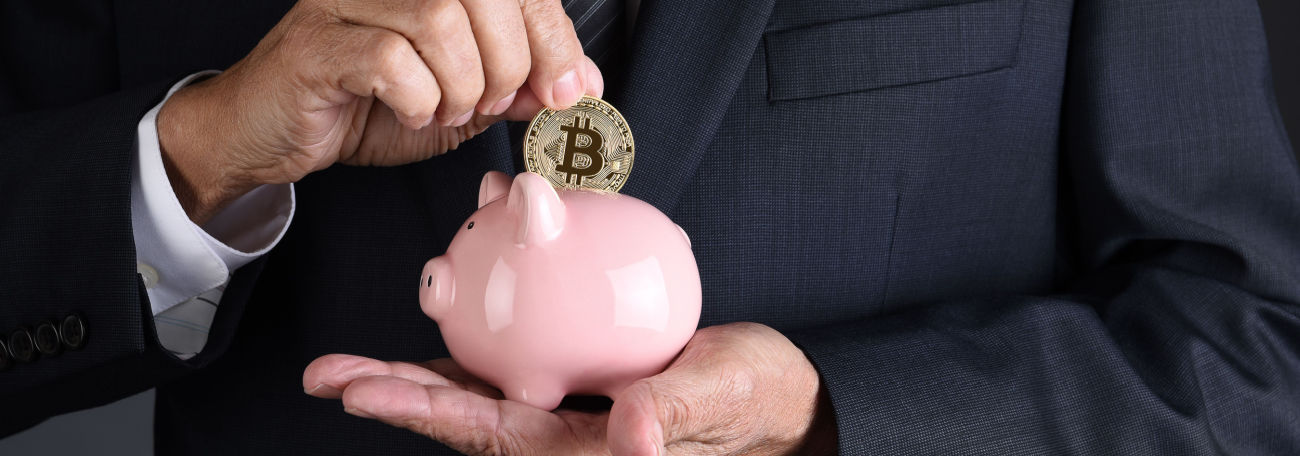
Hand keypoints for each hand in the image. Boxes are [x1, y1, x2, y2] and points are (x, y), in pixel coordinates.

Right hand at [157, 0, 602, 222]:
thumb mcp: (460, 100)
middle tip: (492, 104)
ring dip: (462, 83)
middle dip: (509, 62)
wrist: (272, 134)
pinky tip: (411, 113)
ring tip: (448, 110)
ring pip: (440, 19)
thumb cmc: (363, 108)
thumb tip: (579, 83)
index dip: (552, 35)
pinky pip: (391, 60)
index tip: (569, 88)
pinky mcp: (317, 43)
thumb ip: (517, 86)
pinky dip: (418, 100)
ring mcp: (346, 2)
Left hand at [302, 323, 838, 454]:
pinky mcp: (576, 375)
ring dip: (416, 370)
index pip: (489, 431)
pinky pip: (517, 352)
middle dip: (393, 395)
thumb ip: (674, 413)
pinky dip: (482, 328)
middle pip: (462, 412)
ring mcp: (563, 405)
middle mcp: (559, 431)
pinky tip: (456, 301)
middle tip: (325, 376)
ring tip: (351, 360)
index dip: (425, 411)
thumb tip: (628, 435)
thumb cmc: (752, 402)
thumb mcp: (721, 398)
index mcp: (580, 449)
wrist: (774, 396)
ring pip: (478, 385)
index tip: (364, 393)